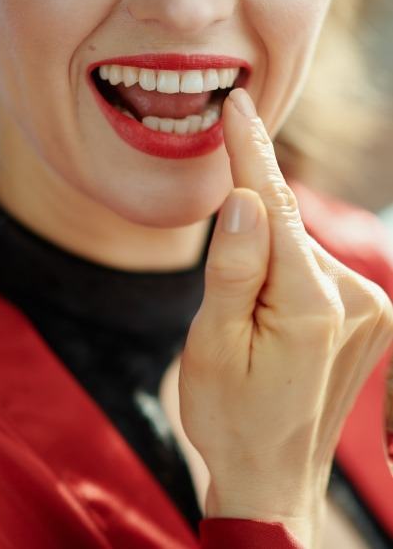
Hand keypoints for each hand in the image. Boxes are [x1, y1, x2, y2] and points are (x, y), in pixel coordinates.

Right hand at [178, 89, 392, 545]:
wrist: (273, 475)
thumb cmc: (231, 417)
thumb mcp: (211, 346)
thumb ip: (232, 270)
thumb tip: (243, 200)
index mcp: (309, 307)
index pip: (275, 208)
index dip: (249, 155)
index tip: (237, 106)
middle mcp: (355, 300)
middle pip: (287, 229)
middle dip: (248, 225)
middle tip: (224, 290)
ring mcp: (370, 310)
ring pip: (300, 250)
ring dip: (265, 260)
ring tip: (245, 324)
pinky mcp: (369, 318)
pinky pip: (315, 271)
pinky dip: (285, 273)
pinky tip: (269, 316)